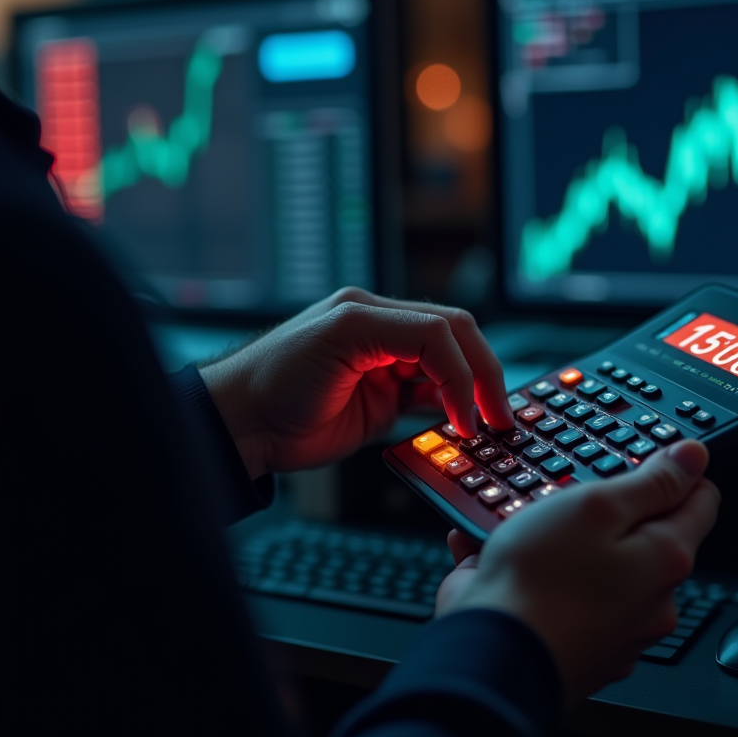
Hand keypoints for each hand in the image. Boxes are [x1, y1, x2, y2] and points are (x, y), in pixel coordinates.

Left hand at [200, 288, 514, 478]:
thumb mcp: (343, 339)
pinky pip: (429, 397)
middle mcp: (383, 333)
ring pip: (448, 368)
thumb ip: (404, 344)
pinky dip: (450, 409)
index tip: (470, 412)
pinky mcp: (382, 401)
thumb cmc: (274, 378)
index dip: (463, 370)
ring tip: (486, 425)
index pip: (441, 328)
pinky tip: (459, 425)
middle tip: (498, 416)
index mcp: (372, 311)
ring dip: (470, 393)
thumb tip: (454, 380)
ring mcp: (383, 368)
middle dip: (481, 376)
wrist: (239, 424)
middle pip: (455, 341)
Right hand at [435, 439, 719, 704]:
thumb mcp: (597, 506)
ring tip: (528, 534)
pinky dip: (552, 582)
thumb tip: (694, 457)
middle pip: (652, 538)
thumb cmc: (539, 583)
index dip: (675, 472)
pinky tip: (512, 567)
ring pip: (608, 570)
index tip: (645, 461)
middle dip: (617, 514)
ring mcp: (620, 633)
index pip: (701, 500)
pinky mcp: (585, 651)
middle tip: (572, 500)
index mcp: (666, 560)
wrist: (490, 661)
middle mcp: (654, 603)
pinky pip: (575, 601)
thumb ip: (651, 482)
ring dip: (577, 548)